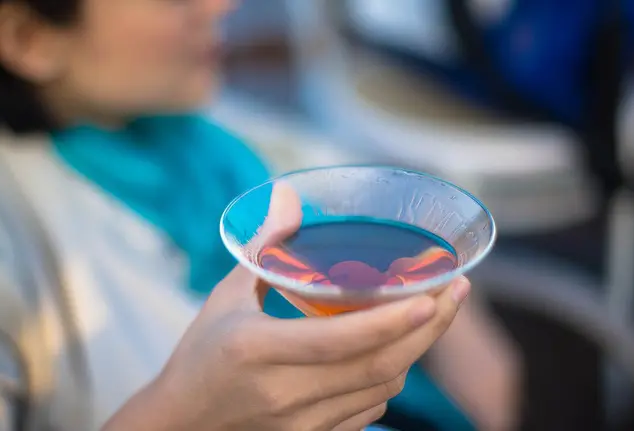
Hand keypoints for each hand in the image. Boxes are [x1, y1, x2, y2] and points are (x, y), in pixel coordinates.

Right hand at [104, 270, 469, 430]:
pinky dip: (388, 377)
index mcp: (257, 349)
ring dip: (412, 351)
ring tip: (429, 315)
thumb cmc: (200, 356)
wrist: (180, 424)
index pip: (338, 340)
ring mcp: (301, 423)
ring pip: (382, 387)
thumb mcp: (226, 298)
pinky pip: (369, 410)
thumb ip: (265, 246)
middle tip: (454, 293)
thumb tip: (288, 194)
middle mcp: (284, 392)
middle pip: (378, 365)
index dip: (391, 320)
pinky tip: (392, 351)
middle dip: (428, 329)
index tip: (431, 294)